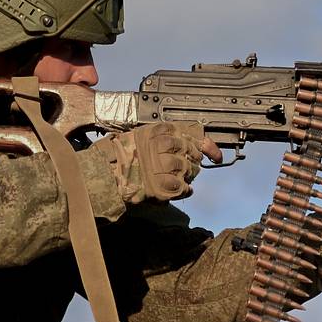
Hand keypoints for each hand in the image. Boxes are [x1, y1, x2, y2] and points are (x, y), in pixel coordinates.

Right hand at [102, 121, 222, 203]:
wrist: (105, 176)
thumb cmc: (121, 156)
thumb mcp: (144, 135)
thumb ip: (168, 137)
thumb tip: (198, 145)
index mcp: (161, 131)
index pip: (194, 136)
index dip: (209, 147)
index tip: (216, 156)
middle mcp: (166, 146)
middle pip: (193, 154)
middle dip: (191, 162)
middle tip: (181, 168)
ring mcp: (166, 166)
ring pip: (190, 171)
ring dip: (185, 177)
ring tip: (172, 178)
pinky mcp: (164, 186)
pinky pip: (184, 188)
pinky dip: (183, 191)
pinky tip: (177, 190)